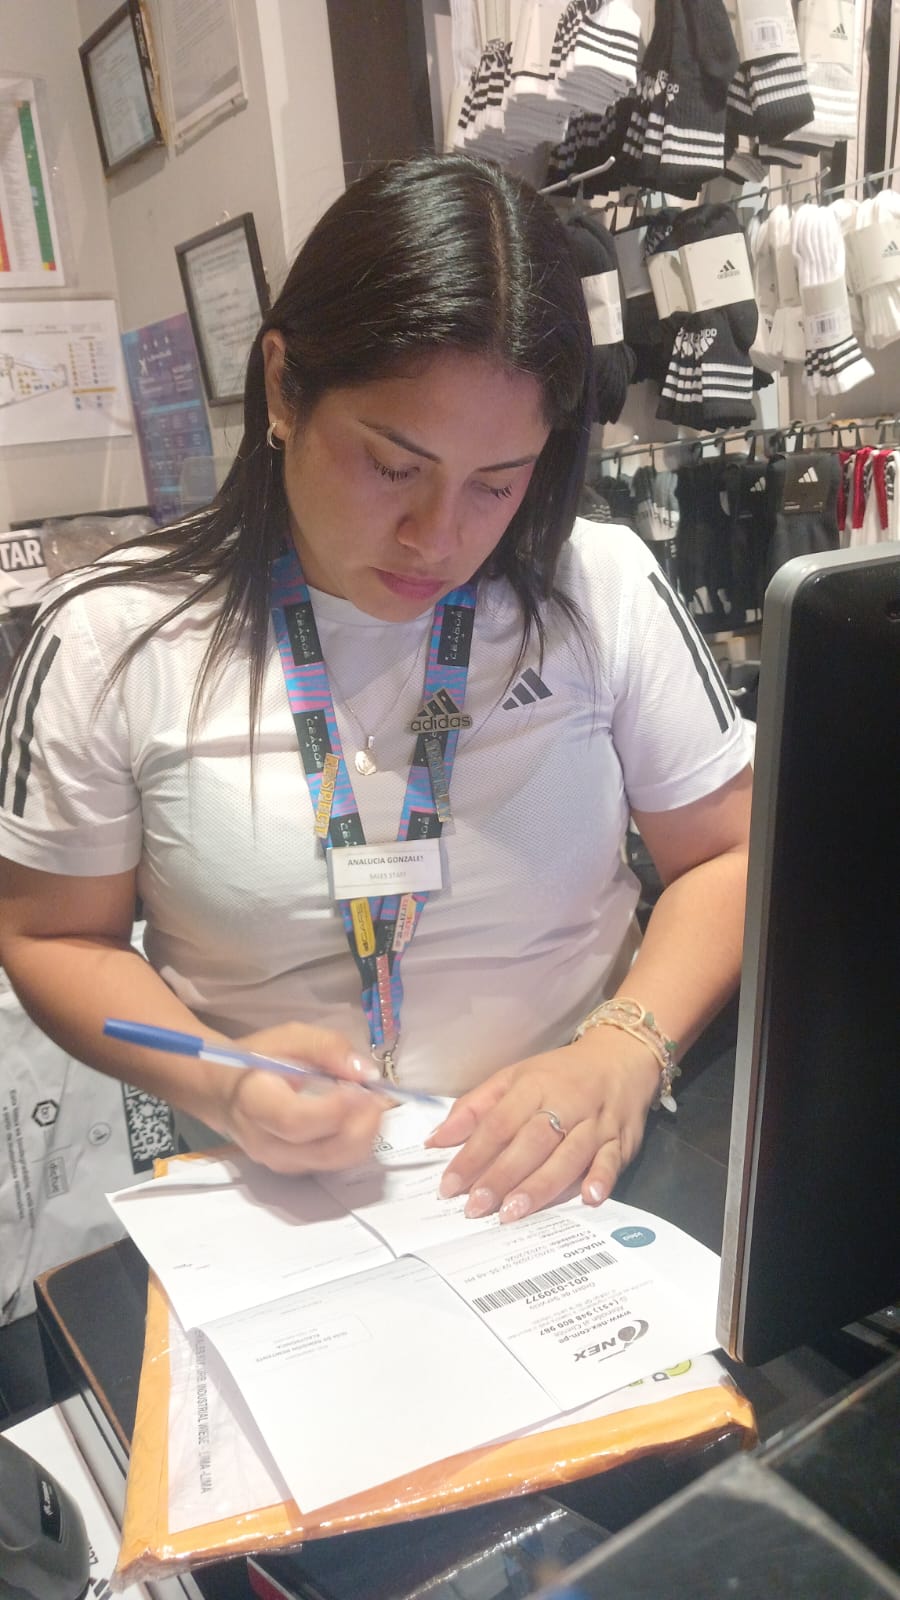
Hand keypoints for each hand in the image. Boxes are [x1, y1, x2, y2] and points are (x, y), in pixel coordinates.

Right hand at [205, 1022, 384, 1174]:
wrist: (226, 1092)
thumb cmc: (258, 1060)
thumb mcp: (290, 1037)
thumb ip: (326, 1048)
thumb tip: (365, 1073)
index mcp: (255, 1103)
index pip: (295, 1121)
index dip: (334, 1109)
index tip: (361, 1087)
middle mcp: (266, 1143)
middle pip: (324, 1150)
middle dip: (362, 1125)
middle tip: (378, 1095)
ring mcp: (282, 1162)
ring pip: (336, 1161)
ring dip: (365, 1134)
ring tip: (373, 1102)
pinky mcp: (297, 1169)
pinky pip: (335, 1162)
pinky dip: (357, 1141)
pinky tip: (360, 1116)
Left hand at [425, 1031, 661, 1221]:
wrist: (622, 1057)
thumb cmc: (559, 1074)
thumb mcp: (514, 1077)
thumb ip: (474, 1107)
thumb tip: (436, 1139)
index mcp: (533, 1086)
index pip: (498, 1123)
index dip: (472, 1155)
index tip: (450, 1186)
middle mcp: (564, 1104)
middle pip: (531, 1142)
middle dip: (502, 1176)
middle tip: (477, 1207)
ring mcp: (595, 1123)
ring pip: (567, 1156)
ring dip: (541, 1186)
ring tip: (513, 1213)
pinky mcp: (620, 1140)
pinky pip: (611, 1161)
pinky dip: (602, 1179)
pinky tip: (589, 1198)